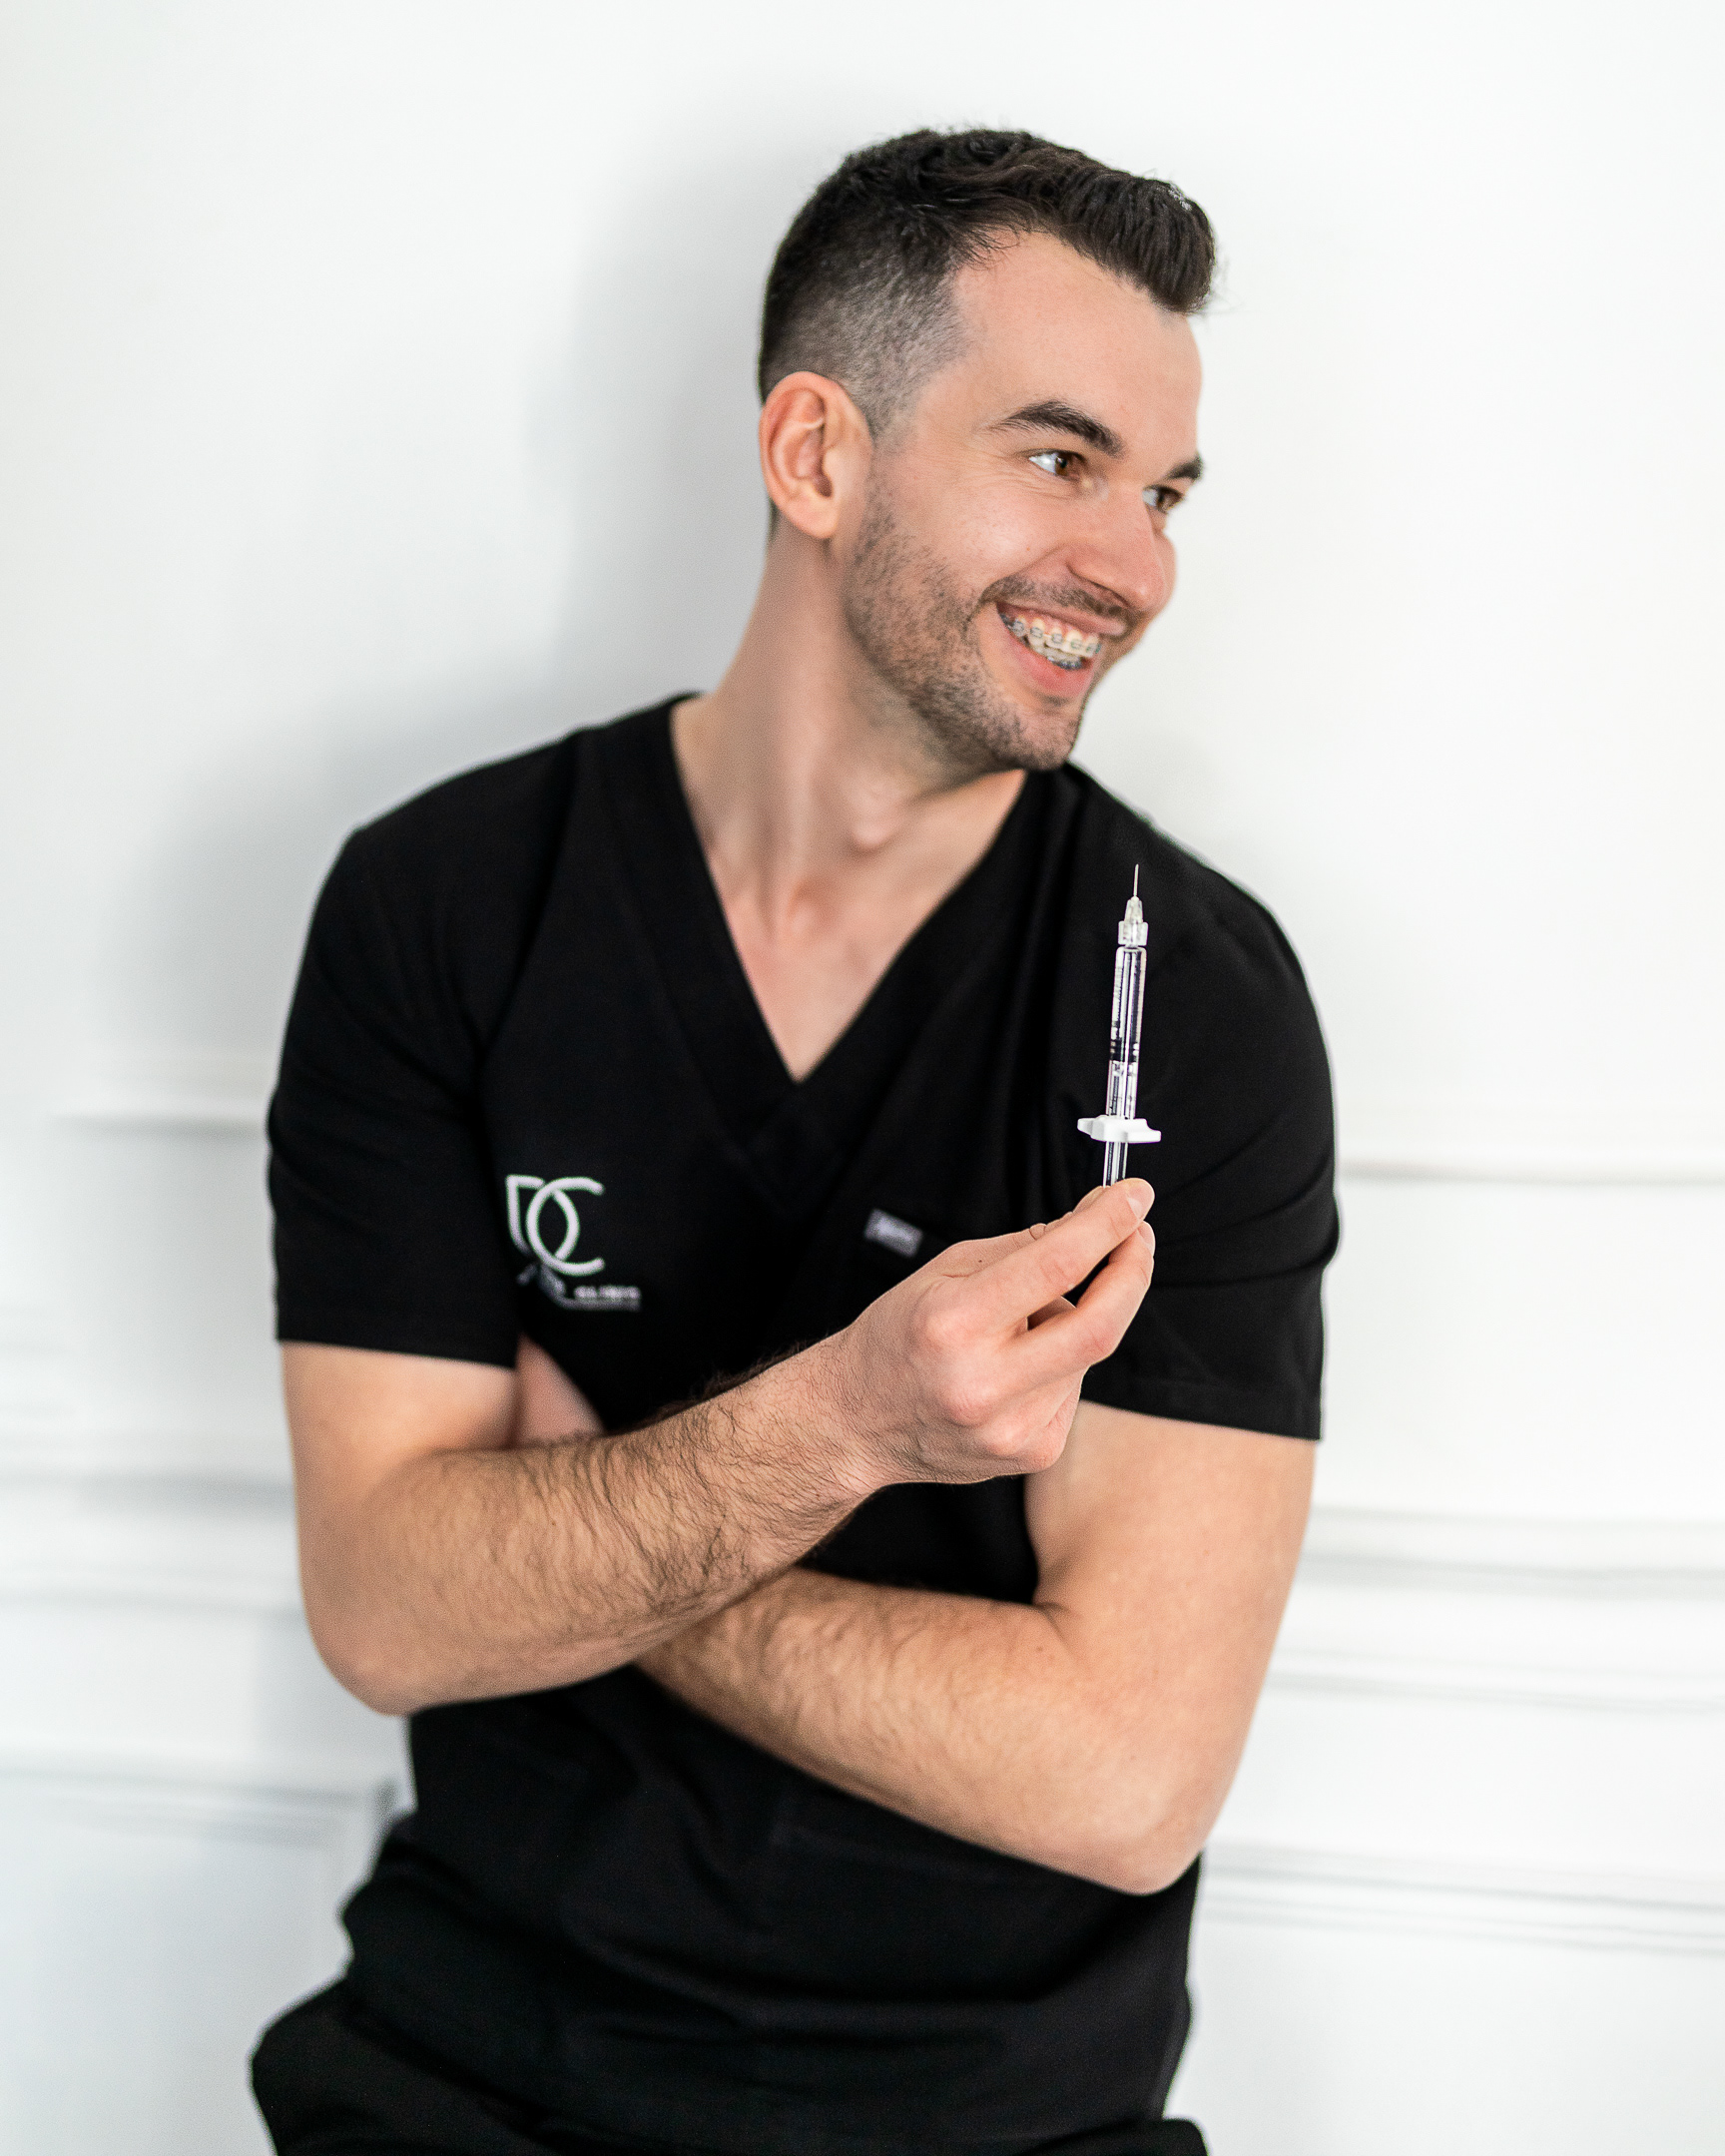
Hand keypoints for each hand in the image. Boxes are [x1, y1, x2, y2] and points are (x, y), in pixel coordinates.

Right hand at [809, 1179, 1154, 1491]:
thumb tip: (1093, 1222)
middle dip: (1132, 1271)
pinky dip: (1062, 1362)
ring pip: (1086, 1353)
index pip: (1054, 1266)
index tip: (1134, 1196)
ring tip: (1020, 1328)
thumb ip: (1022, 1248)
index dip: (1106, 1224)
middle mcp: (983, 1383)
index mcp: (953, 1323)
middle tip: (1137, 1237)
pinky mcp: (1032, 1453)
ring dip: (1075, 1321)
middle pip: (1098, 1325)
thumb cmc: (897, 1339)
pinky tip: (1016, 1369)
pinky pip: (1075, 1387)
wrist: (856, 1425)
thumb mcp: (943, 1272)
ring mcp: (1011, 1428)